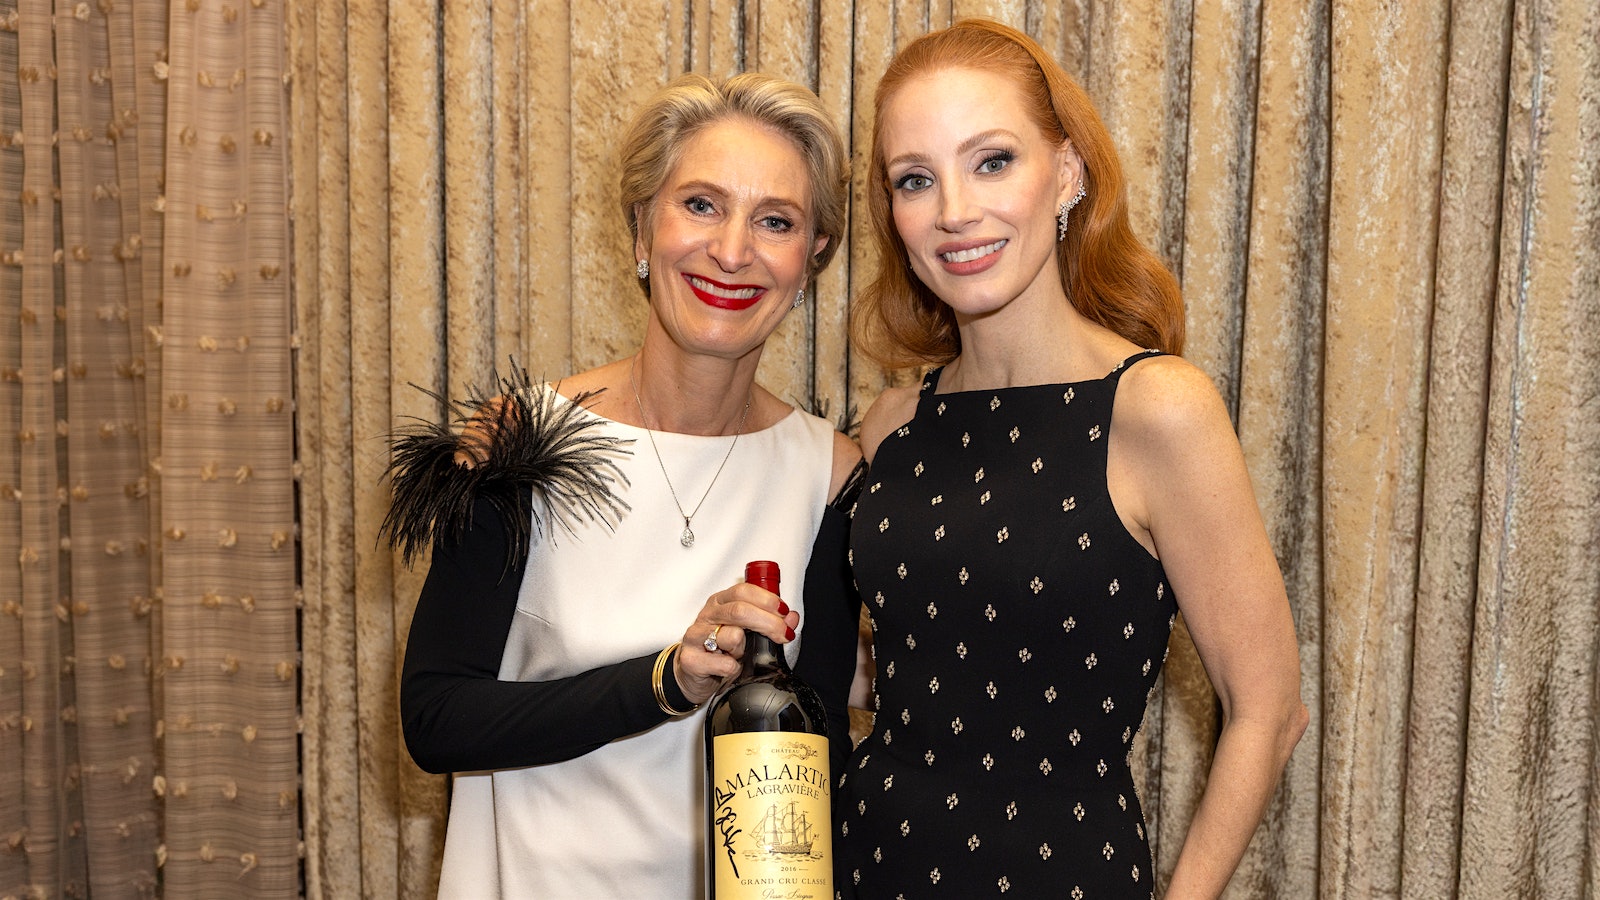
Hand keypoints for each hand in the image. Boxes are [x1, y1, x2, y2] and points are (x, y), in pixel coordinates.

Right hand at [673, 581, 798, 705]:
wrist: (694, 674)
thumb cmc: (721, 648)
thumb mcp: (747, 631)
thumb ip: (771, 621)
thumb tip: (792, 618)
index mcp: (721, 602)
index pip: (744, 591)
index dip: (768, 600)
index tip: (785, 613)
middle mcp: (707, 615)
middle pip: (740, 611)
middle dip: (769, 623)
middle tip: (783, 635)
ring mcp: (696, 636)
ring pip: (732, 636)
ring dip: (744, 649)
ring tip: (740, 654)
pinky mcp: (691, 659)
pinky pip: (724, 664)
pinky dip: (733, 669)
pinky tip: (730, 668)